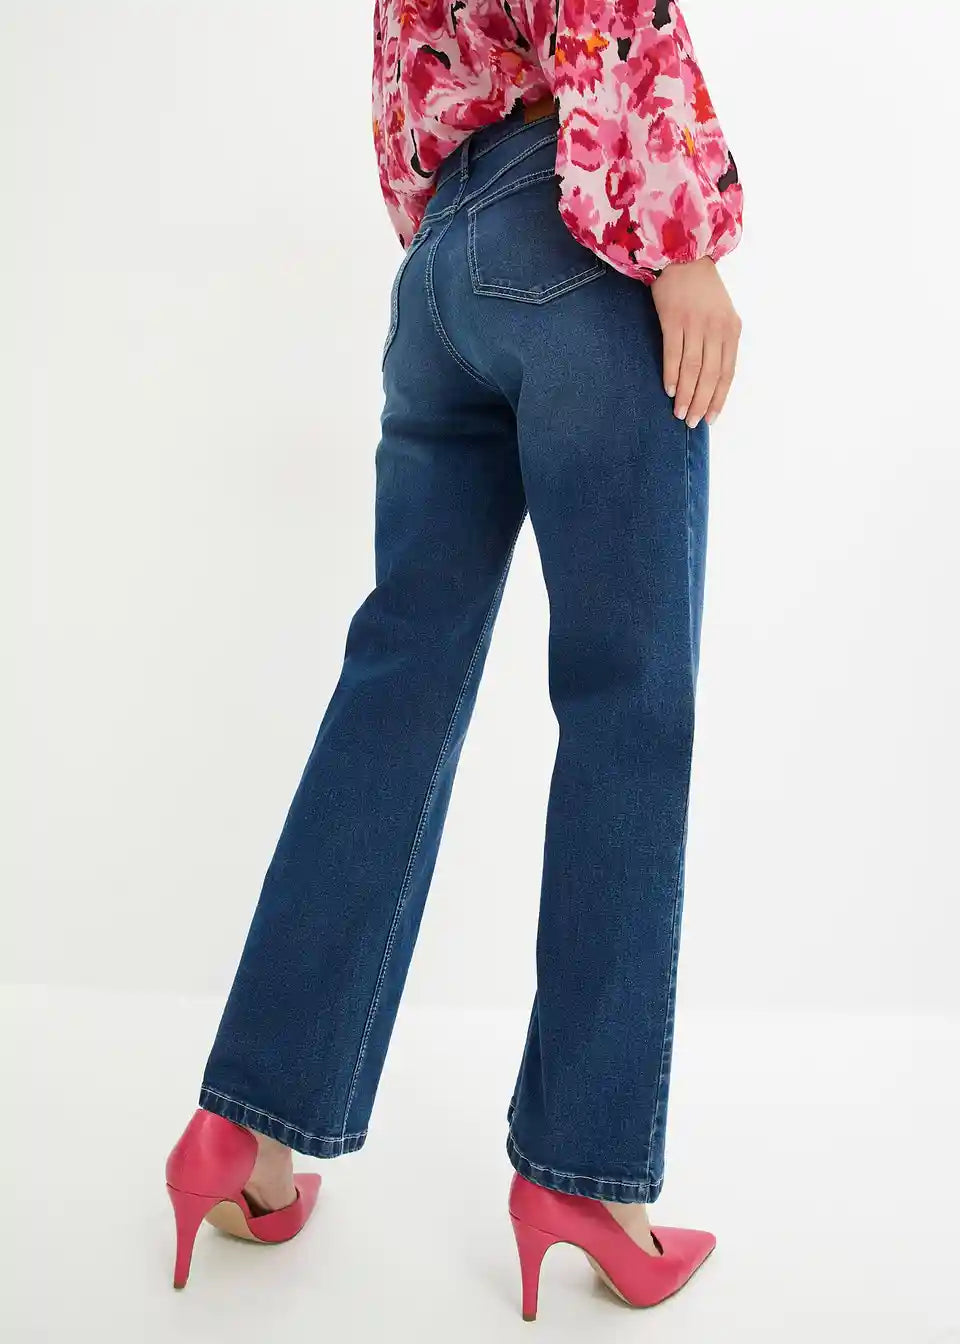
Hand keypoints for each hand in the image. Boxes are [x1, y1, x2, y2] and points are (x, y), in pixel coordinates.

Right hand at [651, 258, 740, 427]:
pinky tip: (670, 390)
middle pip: (710, 375)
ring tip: (679, 413)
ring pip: (693, 368)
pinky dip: (672, 375)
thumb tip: (710, 379)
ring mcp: (695, 324)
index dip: (719, 398)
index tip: (710, 418)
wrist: (683, 257)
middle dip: (701, 402)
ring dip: (686, 394)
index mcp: (731, 330)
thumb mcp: (721, 314)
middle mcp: (716, 328)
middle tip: (691, 422)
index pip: (727, 372)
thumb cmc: (701, 290)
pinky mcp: (674, 319)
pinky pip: (674, 354)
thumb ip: (720, 343)